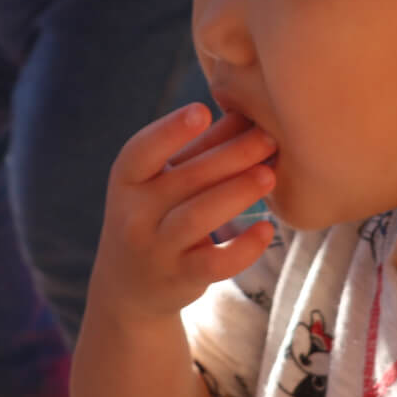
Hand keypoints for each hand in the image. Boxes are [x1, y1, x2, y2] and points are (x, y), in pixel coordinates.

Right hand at [90, 105, 276, 325]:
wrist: (129, 285)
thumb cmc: (155, 215)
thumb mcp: (164, 181)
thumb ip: (201, 148)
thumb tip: (247, 112)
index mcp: (128, 180)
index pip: (141, 152)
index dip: (170, 131)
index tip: (202, 111)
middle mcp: (134, 215)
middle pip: (184, 179)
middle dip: (230, 156)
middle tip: (269, 138)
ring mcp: (156, 249)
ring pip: (197, 218)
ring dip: (236, 193)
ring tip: (269, 175)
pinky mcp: (180, 278)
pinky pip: (214, 264)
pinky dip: (243, 248)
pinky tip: (268, 230)